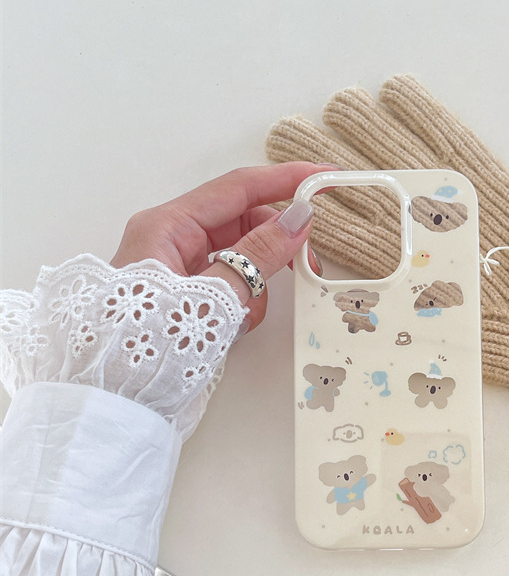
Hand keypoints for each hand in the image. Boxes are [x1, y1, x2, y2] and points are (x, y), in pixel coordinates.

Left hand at [111, 162, 333, 330]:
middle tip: (310, 263)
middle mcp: (174, 240)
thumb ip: (258, 255)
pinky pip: (232, 287)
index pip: (237, 188)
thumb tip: (298, 218)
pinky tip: (231, 328)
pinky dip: (243, 305)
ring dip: (256, 286)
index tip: (324, 178)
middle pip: (243, 224)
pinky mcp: (192, 295)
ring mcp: (183, 269)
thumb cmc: (151, 345)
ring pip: (242, 259)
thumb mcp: (213, 298)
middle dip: (276, 245)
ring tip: (244, 316)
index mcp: (168, 227)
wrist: (119, 397)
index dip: (284, 180)